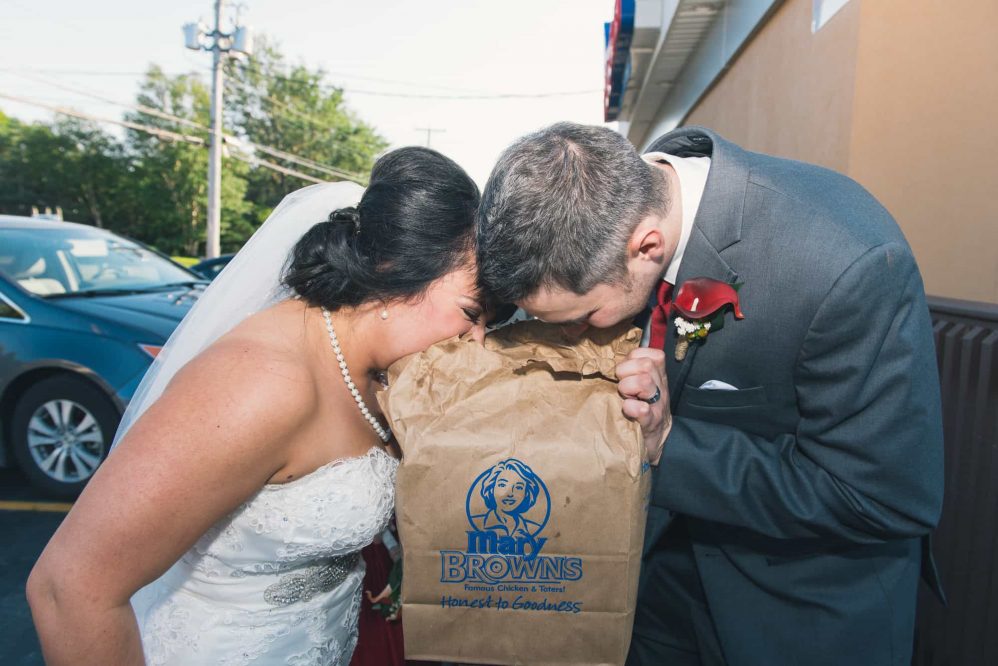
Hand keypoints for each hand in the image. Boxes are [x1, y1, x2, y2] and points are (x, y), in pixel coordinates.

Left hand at [615, 348, 671, 464]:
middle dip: (626, 371)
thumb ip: (632, 373)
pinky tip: (627, 410)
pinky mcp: (651, 423)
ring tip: (624, 397)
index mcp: (657, 377)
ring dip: (628, 387)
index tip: (624, 370)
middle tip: (621, 385)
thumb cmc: (644, 411)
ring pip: (645, 382)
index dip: (632, 358)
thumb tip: (607, 360)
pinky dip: (632, 408)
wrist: (659, 442)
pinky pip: (643, 410)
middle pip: (646, 364)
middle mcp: (660, 388)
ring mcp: (657, 405)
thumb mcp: (642, 388)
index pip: (649, 354)